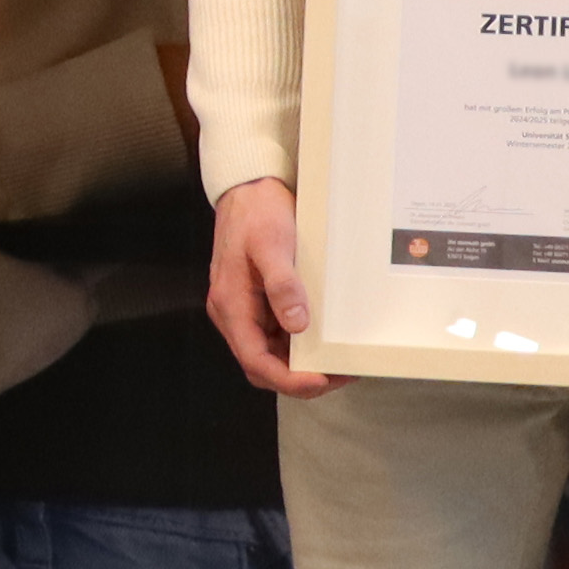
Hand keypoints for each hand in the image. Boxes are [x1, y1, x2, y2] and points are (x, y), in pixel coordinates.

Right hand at [206, 177, 330, 397]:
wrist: (249, 189)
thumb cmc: (256, 213)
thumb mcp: (272, 244)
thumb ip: (283, 285)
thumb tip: (297, 324)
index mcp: (231, 305)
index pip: (256, 361)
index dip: (288, 379)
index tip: (320, 380)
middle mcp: (235, 314)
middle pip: (263, 366)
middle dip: (299, 379)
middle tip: (338, 375)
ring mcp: (247, 310)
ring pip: (271, 354)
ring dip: (301, 365)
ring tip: (337, 362)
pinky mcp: (259, 303)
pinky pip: (278, 335)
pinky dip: (301, 346)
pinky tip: (324, 340)